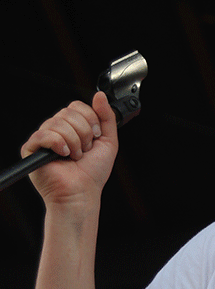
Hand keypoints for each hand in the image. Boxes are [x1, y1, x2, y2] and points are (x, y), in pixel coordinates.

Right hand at [21, 91, 118, 207]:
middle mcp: (57, 130)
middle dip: (84, 133)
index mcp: (73, 128)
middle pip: (68, 112)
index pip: (77, 106)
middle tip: (85, 150)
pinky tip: (63, 155)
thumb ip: (106, 117)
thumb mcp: (108, 141)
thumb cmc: (93, 173)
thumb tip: (100, 96)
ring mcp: (44, 139)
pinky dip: (59, 144)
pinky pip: (43, 134)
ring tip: (75, 156)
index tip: (95, 137)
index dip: (90, 119)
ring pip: (58, 122)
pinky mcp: (31, 149)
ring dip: (74, 142)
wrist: (82, 193)